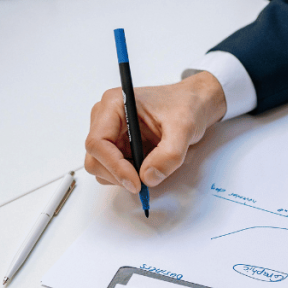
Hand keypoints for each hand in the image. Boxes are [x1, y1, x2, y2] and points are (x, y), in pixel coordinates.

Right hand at [84, 71, 226, 192]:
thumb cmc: (185, 106)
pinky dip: (128, 176)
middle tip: (143, 183)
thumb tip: (148, 177)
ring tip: (150, 167)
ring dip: (123, 177)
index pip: (97, 142)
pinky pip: (114, 170)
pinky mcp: (117, 146)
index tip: (135, 182)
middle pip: (94, 158)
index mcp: (114, 104)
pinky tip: (147, 166)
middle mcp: (106, 118)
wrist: (193, 105)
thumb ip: (169, 154)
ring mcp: (110, 134)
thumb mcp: (184, 128)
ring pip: (101, 167)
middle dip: (117, 175)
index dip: (114, 166)